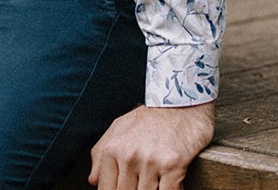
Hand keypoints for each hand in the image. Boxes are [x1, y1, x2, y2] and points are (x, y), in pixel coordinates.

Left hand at [88, 102, 214, 189]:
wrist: (184, 97)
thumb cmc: (151, 115)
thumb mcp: (120, 127)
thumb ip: (101, 153)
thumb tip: (93, 181)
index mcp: (112, 149)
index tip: (128, 188)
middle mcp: (129, 156)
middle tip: (142, 184)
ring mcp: (151, 161)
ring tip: (157, 183)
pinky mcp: (173, 164)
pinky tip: (172, 186)